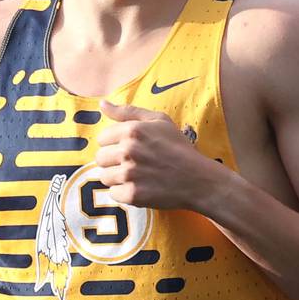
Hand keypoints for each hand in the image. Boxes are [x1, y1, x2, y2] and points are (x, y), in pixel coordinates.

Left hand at [95, 101, 221, 209]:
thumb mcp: (158, 121)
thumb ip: (127, 111)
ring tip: (137, 176)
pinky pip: (113, 194)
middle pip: (100, 158)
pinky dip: (124, 193)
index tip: (130, 149)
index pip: (101, 139)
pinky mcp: (132, 195)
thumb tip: (102, 104)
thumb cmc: (178, 147)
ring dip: (117, 178)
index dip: (114, 144)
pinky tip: (140, 187)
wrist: (198, 179)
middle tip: (133, 164)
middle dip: (113, 161)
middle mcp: (128, 151)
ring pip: (104, 177)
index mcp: (132, 130)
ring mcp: (129, 174)